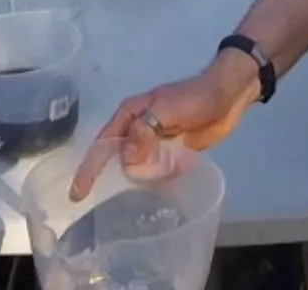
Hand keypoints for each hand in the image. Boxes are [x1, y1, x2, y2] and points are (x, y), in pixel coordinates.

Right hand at [70, 52, 256, 200]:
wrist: (229, 97)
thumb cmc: (196, 98)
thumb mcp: (167, 109)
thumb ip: (145, 130)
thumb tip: (126, 158)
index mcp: (131, 115)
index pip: (103, 143)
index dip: (89, 168)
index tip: (78, 193)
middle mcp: (138, 129)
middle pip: (115, 157)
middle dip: (104, 178)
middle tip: (94, 207)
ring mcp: (155, 142)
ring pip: (135, 166)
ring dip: (129, 183)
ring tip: (118, 210)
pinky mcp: (172, 153)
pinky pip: (156, 171)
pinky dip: (151, 184)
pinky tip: (148, 200)